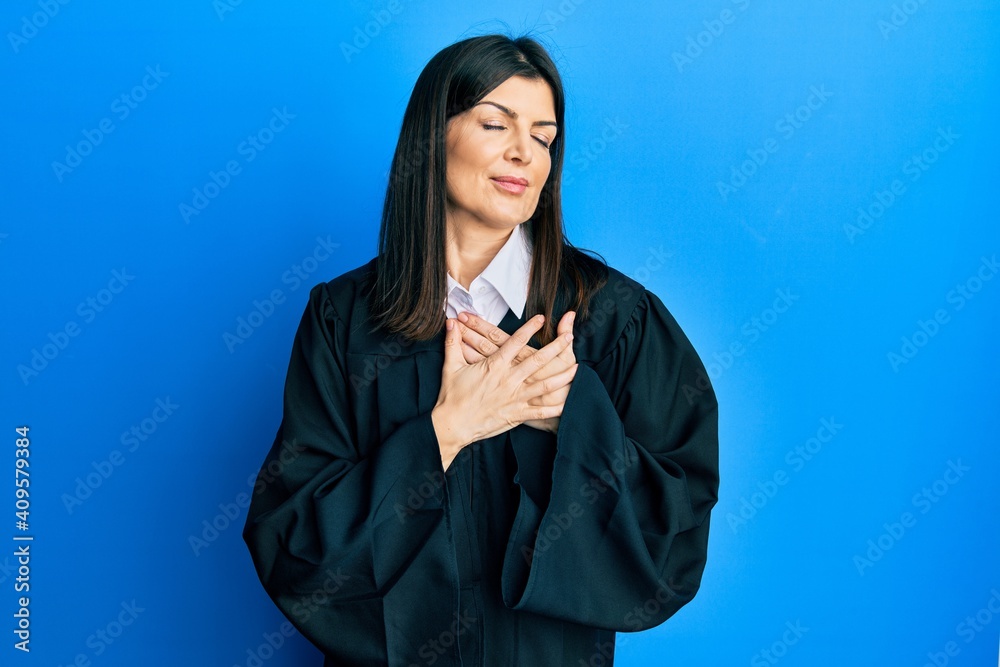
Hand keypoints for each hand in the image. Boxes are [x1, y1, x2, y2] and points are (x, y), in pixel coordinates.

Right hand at [455, 310, 576, 433]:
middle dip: (555, 348)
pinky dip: (554, 409)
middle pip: (537, 361)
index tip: (541, 318)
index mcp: (494, 366)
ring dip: (562, 377)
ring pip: (544, 386)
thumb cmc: (452, 395)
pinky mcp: (516, 414)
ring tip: (577, 368)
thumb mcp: (451, 366)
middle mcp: (508, 380)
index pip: (515, 342)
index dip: (529, 328)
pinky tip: (567, 403)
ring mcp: (514, 398)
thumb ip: (453, 343)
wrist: (452, 425)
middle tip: (569, 338)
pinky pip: (539, 412)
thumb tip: (450, 323)